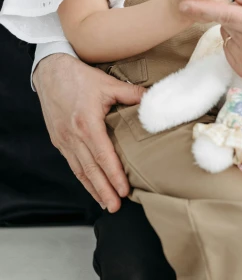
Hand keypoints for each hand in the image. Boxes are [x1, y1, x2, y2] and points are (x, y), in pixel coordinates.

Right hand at [33, 54, 144, 211]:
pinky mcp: (59, 140)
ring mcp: (64, 140)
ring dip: (93, 189)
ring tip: (106, 204)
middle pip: (90, 170)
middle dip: (104, 191)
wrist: (50, 72)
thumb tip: (153, 99)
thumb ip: (132, 93)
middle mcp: (73, 136)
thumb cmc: (78, 77)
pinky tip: (91, 186)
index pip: (103, 156)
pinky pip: (72, 163)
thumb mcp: (108, 83)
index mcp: (87, 123)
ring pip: (80, 170)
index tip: (124, 191)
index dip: (114, 175)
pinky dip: (82, 177)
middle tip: (116, 207)